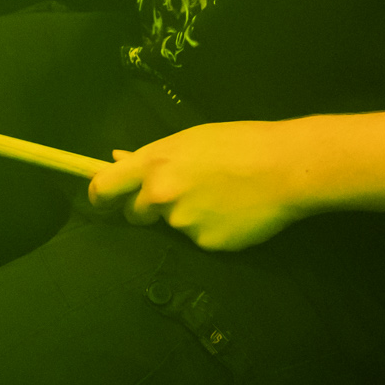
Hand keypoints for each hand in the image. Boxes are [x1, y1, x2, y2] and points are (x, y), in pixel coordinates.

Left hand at [87, 121, 314, 251]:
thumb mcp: (188, 139)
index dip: (100, 197)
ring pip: (171, 225)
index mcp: (154, 163)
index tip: (105, 201)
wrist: (284, 167)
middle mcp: (161, 195)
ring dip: (185, 216)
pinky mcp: (205, 245)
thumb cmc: (238, 142)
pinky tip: (232, 212)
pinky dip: (210, 229)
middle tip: (180, 193)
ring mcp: (182, 223)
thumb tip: (117, 159)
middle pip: (135, 213)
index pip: (104, 188)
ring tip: (218, 196)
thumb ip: (151, 156)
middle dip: (148, 208)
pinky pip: (198, 240)